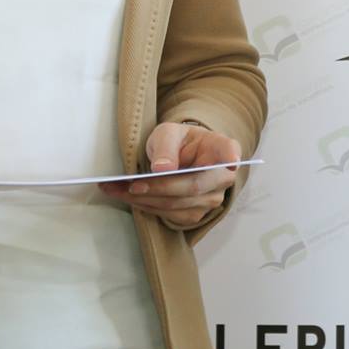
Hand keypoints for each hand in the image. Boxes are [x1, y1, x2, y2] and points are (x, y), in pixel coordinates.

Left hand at [100, 122, 240, 229]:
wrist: (178, 158)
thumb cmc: (177, 142)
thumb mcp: (168, 133)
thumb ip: (166, 147)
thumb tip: (163, 168)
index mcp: (220, 148)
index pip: (229, 151)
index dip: (231, 157)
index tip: (231, 161)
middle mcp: (222, 177)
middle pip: (192, 187)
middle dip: (158, 188)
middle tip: (129, 184)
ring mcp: (212, 198)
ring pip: (178, 204)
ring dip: (146, 200)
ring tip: (117, 190)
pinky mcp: (197, 214)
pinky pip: (171, 215)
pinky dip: (148, 207)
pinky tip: (130, 198)